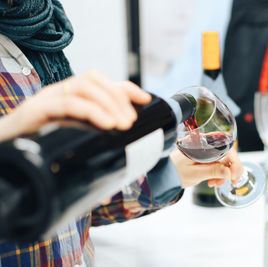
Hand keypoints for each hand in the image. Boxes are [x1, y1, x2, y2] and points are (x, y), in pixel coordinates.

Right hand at [0, 70, 150, 141]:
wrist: (3, 156)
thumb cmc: (39, 151)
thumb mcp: (72, 142)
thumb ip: (92, 143)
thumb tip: (119, 160)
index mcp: (69, 98)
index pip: (100, 82)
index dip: (125, 87)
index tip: (145, 99)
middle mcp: (58, 93)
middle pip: (93, 79)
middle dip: (118, 97)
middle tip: (131, 121)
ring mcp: (46, 99)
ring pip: (83, 86)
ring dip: (108, 102)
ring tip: (122, 124)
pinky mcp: (35, 111)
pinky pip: (66, 103)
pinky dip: (90, 111)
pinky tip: (106, 124)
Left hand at [170, 149, 243, 187]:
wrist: (165, 175)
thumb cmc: (175, 172)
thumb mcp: (194, 173)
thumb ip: (212, 171)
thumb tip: (228, 172)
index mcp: (201, 144)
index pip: (225, 147)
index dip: (234, 161)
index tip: (234, 175)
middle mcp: (205, 145)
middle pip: (227, 154)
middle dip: (231, 169)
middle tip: (232, 182)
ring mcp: (206, 152)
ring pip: (224, 161)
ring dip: (225, 173)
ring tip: (215, 184)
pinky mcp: (206, 159)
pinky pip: (218, 165)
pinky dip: (219, 174)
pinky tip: (213, 182)